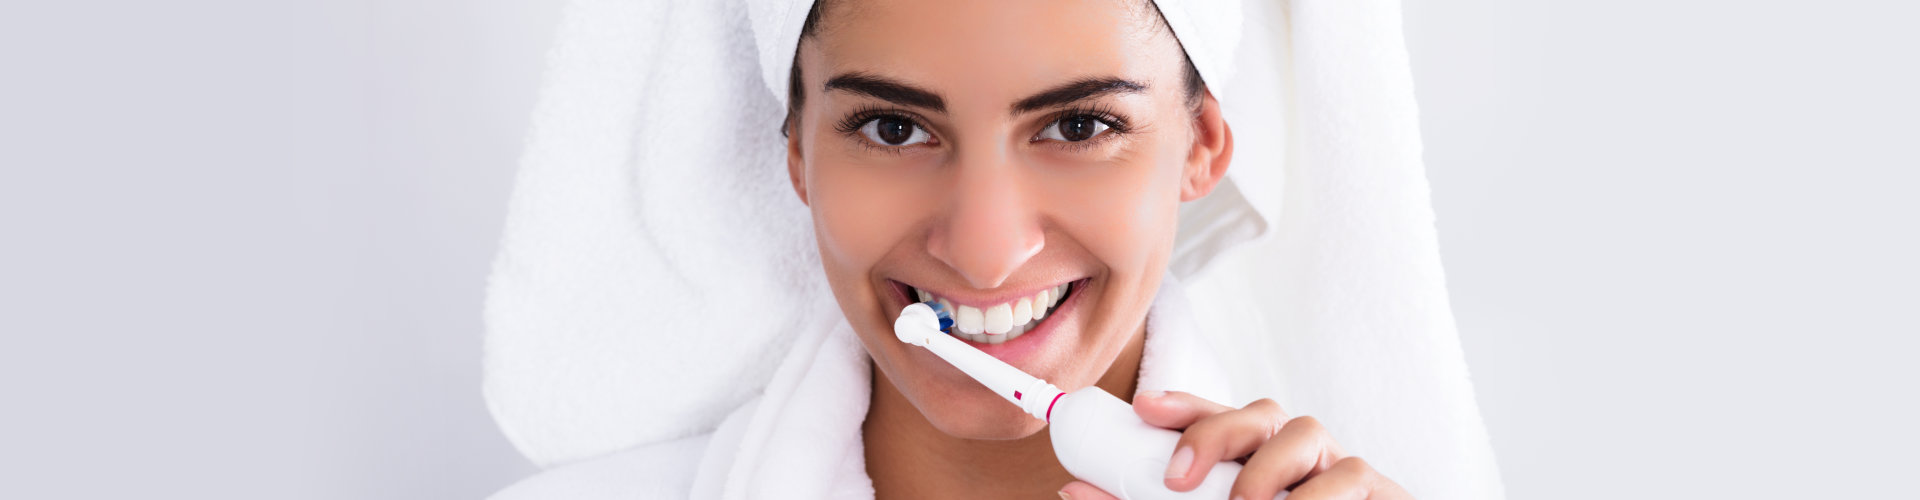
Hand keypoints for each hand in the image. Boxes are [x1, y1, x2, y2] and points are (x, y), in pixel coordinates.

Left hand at [1057, 391, 1410, 499]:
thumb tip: (1073, 492)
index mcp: (1251, 468)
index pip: (1215, 420)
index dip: (1180, 407)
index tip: (1143, 408)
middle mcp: (1295, 462)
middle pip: (1258, 413)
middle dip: (1214, 430)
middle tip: (1177, 478)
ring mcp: (1338, 472)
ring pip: (1304, 431)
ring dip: (1263, 469)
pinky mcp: (1380, 490)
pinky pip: (1351, 473)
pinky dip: (1316, 497)